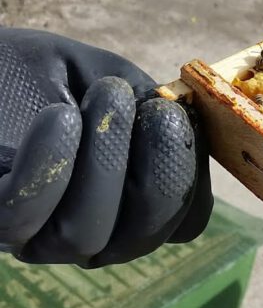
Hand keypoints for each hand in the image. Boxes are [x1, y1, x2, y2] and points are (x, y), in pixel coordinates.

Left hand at [0, 29, 211, 266]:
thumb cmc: (38, 72)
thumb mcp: (114, 79)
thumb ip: (156, 107)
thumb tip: (194, 129)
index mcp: (127, 203)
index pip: (183, 221)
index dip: (194, 177)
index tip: (182, 118)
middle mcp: (88, 231)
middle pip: (144, 235)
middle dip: (165, 171)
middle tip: (159, 111)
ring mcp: (34, 233)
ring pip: (86, 233)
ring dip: (107, 159)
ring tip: (106, 95)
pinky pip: (22, 217)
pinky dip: (52, 164)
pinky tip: (60, 116)